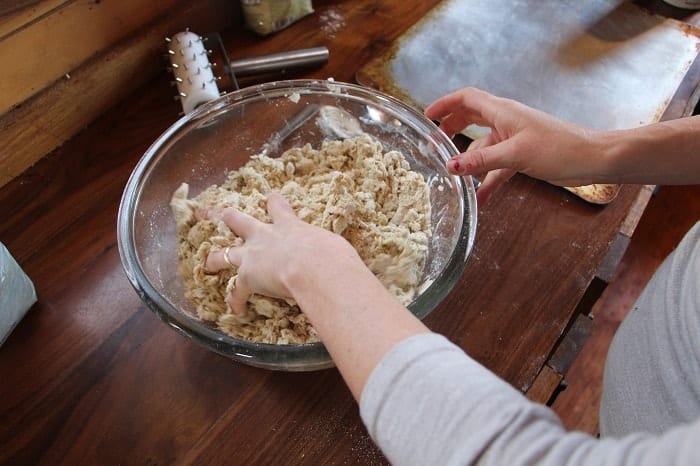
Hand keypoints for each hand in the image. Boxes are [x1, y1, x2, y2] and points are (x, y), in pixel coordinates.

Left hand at [200, 192, 359, 313]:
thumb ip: (330, 252)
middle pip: (238, 220)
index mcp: (290, 226)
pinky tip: (236, 310)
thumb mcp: (333, 247)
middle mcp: (266, 236)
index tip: (270, 198)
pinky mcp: (247, 277)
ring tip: (206, 262)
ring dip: (215, 258)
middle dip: (223, 216)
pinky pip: (236, 292)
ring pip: (225, 253)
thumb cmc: (331, 255)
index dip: (274, 203)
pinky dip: (236, 301)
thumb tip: (343, 264)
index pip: (279, 208)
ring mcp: (253, 255)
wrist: (315, 266)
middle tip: (208, 212)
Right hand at [425, 87, 604, 202]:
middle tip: (433, 144)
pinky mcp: (522, 156)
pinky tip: (479, 198)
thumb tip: (450, 166)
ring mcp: (513, 139)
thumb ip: (481, 160)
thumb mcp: (515, 154)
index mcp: (502, 111)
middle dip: (451, 129)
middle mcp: (506, 121)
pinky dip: (486, 180)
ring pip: (482, 146)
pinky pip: (496, 166)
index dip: (445, 104)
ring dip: (468, 160)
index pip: (467, 99)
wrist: (593, 159)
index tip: (427, 116)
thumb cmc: (559, 148)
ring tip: (450, 175)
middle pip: (471, 119)